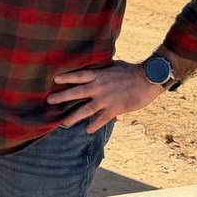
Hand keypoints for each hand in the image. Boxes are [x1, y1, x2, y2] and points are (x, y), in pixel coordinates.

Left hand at [46, 61, 165, 133]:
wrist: (148, 79)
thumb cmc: (132, 70)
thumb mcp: (114, 65)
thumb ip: (103, 69)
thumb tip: (98, 67)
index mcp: (99, 75)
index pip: (79, 76)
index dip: (66, 77)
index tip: (55, 80)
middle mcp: (99, 87)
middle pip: (76, 93)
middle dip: (61, 97)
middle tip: (49, 101)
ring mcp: (105, 99)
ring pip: (85, 110)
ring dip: (73, 117)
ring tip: (63, 123)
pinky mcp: (114, 109)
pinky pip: (101, 120)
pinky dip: (93, 125)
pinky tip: (87, 130)